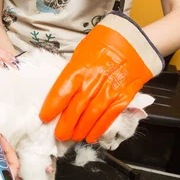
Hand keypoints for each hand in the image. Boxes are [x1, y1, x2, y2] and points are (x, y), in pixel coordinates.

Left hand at [39, 13, 163, 142]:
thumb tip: (63, 90)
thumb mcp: (82, 51)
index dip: (52, 108)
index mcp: (80, 68)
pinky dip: (99, 129)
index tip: (45, 118)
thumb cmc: (104, 43)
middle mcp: (94, 81)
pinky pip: (109, 116)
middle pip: (76, 108)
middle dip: (66, 125)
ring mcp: (110, 91)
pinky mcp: (123, 97)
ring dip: (81, 130)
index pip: (62, 92)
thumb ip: (73, 71)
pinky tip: (91, 137)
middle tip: (59, 135)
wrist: (134, 42)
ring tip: (73, 137)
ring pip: (92, 116)